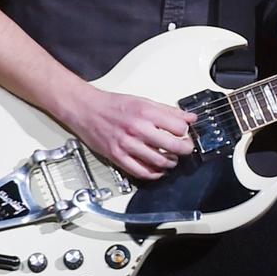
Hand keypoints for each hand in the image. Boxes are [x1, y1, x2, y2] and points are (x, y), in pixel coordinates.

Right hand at [64, 84, 196, 180]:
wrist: (87, 109)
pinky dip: (153, 174)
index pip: (178, 127)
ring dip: (170, 163)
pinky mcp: (117, 157)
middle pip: (172, 146)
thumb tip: (189, 117)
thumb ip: (168, 111)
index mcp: (145, 112)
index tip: (186, 133)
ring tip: (172, 159)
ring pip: (158, 162)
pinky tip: (157, 170)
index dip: (186, 131)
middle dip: (184, 149)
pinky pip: (140, 172)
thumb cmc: (113, 105)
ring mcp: (127, 145)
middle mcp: (137, 129)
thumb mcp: (143, 101)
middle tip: (186, 148)